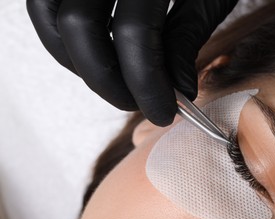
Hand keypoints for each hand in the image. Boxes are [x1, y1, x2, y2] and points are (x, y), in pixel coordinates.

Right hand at [26, 0, 237, 125]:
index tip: (163, 112)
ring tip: (114, 81)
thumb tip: (177, 90)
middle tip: (135, 103)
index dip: (146, 84)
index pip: (134, 32)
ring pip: (49, 12)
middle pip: (78, 25)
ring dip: (76, 59)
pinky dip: (64, 32)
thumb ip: (187, 37)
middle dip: (105, 79)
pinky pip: (48, 1)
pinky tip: (97, 49)